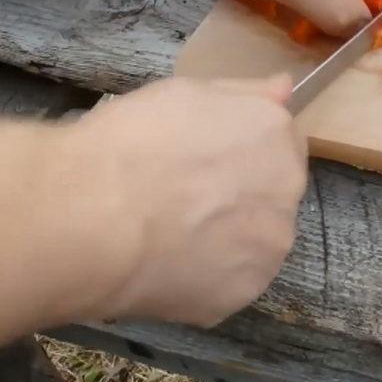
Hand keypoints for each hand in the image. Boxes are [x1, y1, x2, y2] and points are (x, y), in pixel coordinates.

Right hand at [56, 75, 306, 326]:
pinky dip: (208, 277)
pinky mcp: (245, 292)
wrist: (92, 215)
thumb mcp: (188, 93)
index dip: (242, 153)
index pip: (279, 145)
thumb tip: (285, 88)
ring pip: (257, 241)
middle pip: (273, 193)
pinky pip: (232, 281)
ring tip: (173, 238)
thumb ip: (246, 94)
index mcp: (276, 136)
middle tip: (185, 199)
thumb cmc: (134, 141)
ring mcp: (270, 246)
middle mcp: (288, 190)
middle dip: (241, 195)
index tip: (208, 162)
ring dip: (230, 239)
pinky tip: (170, 267)